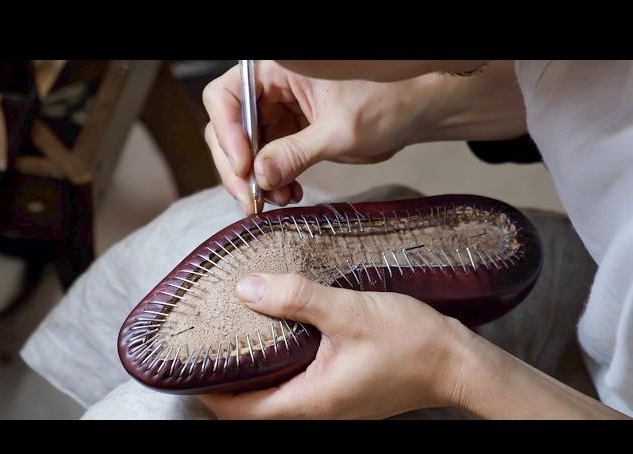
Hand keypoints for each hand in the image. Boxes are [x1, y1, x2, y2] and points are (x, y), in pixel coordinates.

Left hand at [199, 273, 471, 418]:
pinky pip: (298, 386)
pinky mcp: (343, 392)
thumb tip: (247, 288)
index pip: (239, 409)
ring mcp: (331, 404)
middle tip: (208, 343)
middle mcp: (317, 410)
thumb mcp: (349, 312)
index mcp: (310, 400)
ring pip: (275, 396)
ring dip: (253, 372)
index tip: (190, 362)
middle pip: (253, 405)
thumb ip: (297, 298)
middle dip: (226, 380)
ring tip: (236, 335)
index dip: (209, 389)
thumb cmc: (410, 342)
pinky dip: (278, 366)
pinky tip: (280, 335)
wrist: (456, 362)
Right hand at [202, 61, 435, 213]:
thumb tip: (260, 176)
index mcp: (276, 70)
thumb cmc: (386, 102)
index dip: (228, 134)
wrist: (411, 114)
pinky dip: (273, 182)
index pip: (225, 97)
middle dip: (237, 167)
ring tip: (280, 199)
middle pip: (229, 128)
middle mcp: (270, 90)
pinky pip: (267, 162)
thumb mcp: (340, 129)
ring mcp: (278, 114)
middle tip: (251, 199)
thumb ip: (297, 152)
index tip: (245, 167)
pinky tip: (289, 194)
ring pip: (245, 150)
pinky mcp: (289, 136)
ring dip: (256, 180)